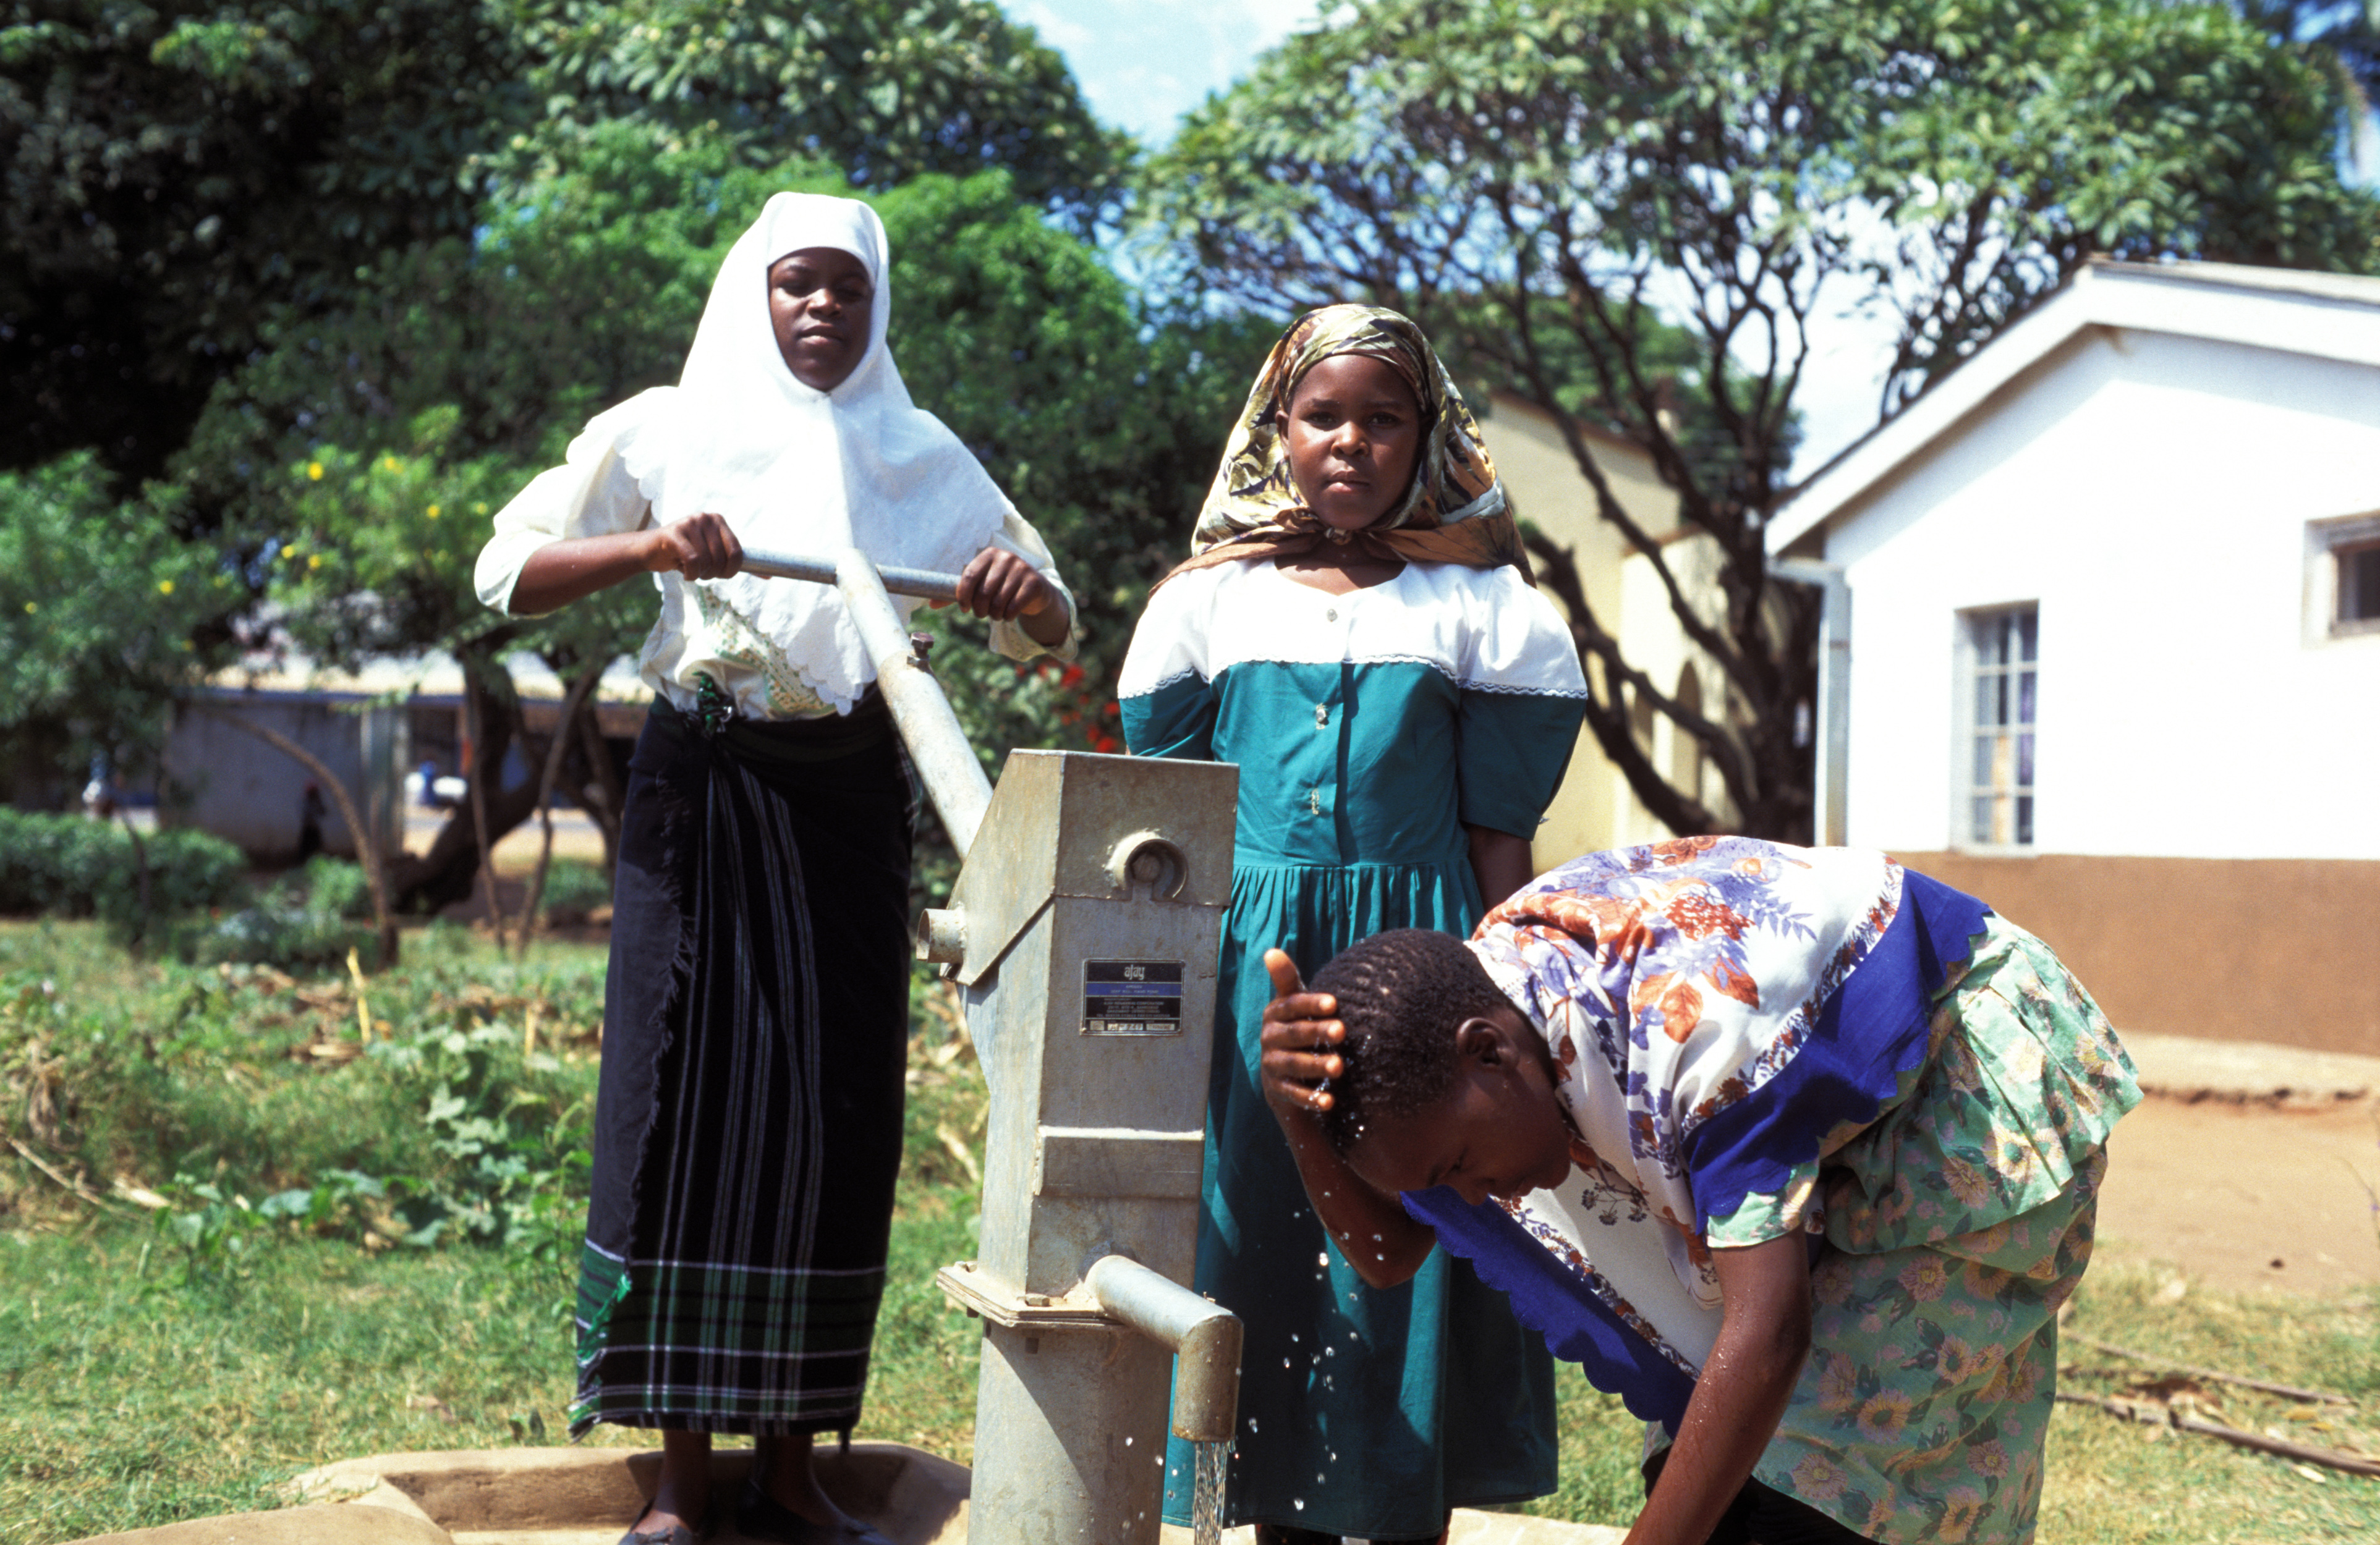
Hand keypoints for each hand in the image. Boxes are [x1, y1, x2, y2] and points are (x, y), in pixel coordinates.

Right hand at [644, 513, 742, 580]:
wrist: (651, 551)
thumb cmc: (685, 554)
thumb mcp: (714, 555)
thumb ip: (738, 563)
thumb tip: (770, 577)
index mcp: (718, 521)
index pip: (737, 552)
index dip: (731, 570)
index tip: (721, 575)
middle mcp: (705, 518)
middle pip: (721, 559)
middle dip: (713, 574)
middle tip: (701, 572)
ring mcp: (689, 523)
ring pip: (706, 561)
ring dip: (700, 575)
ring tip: (691, 570)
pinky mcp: (673, 533)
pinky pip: (692, 561)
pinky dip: (691, 574)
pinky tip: (685, 573)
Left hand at [945, 547, 1055, 621]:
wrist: (1034, 589)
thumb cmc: (1000, 586)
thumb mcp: (980, 585)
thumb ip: (958, 593)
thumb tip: (931, 604)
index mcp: (989, 554)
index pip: (969, 576)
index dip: (963, 595)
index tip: (964, 608)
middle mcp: (1006, 557)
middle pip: (983, 592)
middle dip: (979, 610)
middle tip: (981, 614)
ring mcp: (1022, 568)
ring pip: (999, 602)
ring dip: (994, 615)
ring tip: (996, 614)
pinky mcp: (1034, 583)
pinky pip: (1014, 607)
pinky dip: (1008, 616)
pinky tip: (1009, 614)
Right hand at [1257, 948, 1345, 1117]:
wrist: (1281, 1073)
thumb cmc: (1295, 1028)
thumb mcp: (1292, 1004)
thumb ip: (1286, 980)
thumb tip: (1271, 951)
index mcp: (1274, 1014)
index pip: (1291, 1005)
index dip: (1311, 1003)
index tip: (1334, 1003)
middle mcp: (1269, 1038)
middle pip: (1294, 1034)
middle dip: (1317, 1032)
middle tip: (1342, 1031)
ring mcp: (1272, 1065)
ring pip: (1293, 1064)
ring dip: (1316, 1065)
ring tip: (1340, 1066)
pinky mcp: (1277, 1091)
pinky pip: (1293, 1094)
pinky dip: (1310, 1098)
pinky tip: (1329, 1101)